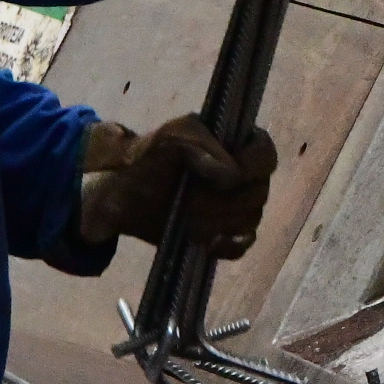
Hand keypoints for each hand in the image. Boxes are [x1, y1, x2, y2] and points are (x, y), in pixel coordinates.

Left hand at [77, 114, 276, 257]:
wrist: (117, 195)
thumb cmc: (142, 160)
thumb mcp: (165, 138)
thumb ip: (199, 143)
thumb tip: (231, 174)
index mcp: (234, 143)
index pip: (265, 154)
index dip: (251, 168)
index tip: (224, 179)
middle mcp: (242, 174)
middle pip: (258, 192)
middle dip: (222, 201)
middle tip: (187, 200)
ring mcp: (234, 206)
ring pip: (250, 220)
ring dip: (217, 222)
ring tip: (185, 219)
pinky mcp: (222, 233)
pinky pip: (242, 245)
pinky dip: (227, 246)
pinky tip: (206, 243)